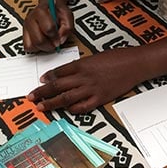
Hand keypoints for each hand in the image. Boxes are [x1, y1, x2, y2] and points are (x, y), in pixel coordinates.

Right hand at [23, 1, 73, 51]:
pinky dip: (36, 48)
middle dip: (50, 45)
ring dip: (43, 48)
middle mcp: (31, 19)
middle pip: (39, 40)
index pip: (48, 29)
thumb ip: (68, 26)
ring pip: (32, 45)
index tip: (60, 38)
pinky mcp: (24, 34)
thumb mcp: (67, 14)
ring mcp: (26, 27)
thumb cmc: (57, 11)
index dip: (56, 36)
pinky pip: (28, 47)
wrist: (50, 6)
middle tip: (55, 43)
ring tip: (49, 42)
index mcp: (41, 11)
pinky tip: (43, 43)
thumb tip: (61, 38)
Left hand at [27, 47, 146, 112]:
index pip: (59, 71)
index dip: (48, 77)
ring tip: (41, 107)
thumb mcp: (96, 57)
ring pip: (66, 98)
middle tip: (31, 97)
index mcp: (82, 64)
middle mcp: (84, 77)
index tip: (41, 80)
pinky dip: (73, 109)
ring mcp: (92, 89)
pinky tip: (67, 110)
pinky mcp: (101, 98)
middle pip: (57, 86)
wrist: (135, 64)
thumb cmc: (118, 57)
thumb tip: (70, 72)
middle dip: (42, 92)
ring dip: (52, 103)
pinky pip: (83, 107)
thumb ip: (83, 65)